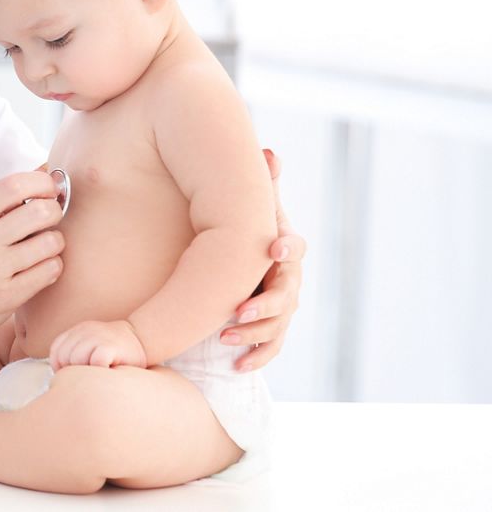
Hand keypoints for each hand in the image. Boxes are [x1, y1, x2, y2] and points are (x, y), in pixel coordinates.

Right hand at [0, 171, 65, 354]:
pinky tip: (39, 270)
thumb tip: (45, 171)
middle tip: (49, 221)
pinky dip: (52, 267)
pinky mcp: (5, 296)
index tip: (49, 191)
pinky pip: (50, 271)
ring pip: (51, 242)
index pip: (14, 185)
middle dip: (55, 212)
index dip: (42, 183)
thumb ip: (0, 203)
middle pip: (40, 211)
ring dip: (55, 244)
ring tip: (43, 249)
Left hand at [49, 320, 146, 369]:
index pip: (57, 350)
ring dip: (86, 372)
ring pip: (77, 359)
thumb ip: (76, 353)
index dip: (60, 366)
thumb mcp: (91, 345)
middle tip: (89, 376)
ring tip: (99, 374)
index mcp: (78, 331)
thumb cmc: (116, 351)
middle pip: (65, 357)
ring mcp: (97, 336)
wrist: (142, 338)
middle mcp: (85, 331)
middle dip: (73, 371)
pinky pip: (95, 361)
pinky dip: (100, 370)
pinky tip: (109, 371)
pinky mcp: (110, 345)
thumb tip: (59, 377)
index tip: (73, 375)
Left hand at [223, 148, 305, 370]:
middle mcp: (289, 278)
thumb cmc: (248, 225)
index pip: (294, 248)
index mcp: (284, 247)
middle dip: (264, 305)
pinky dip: (257, 357)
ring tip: (224, 338)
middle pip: (287, 295)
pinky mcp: (272, 327)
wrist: (246, 257)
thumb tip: (270, 152)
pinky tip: (237, 366)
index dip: (287, 247)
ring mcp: (283, 305)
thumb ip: (261, 183)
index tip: (274, 247)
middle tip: (237, 311)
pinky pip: (271, 347)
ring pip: (278, 325)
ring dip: (254, 334)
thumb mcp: (253, 204)